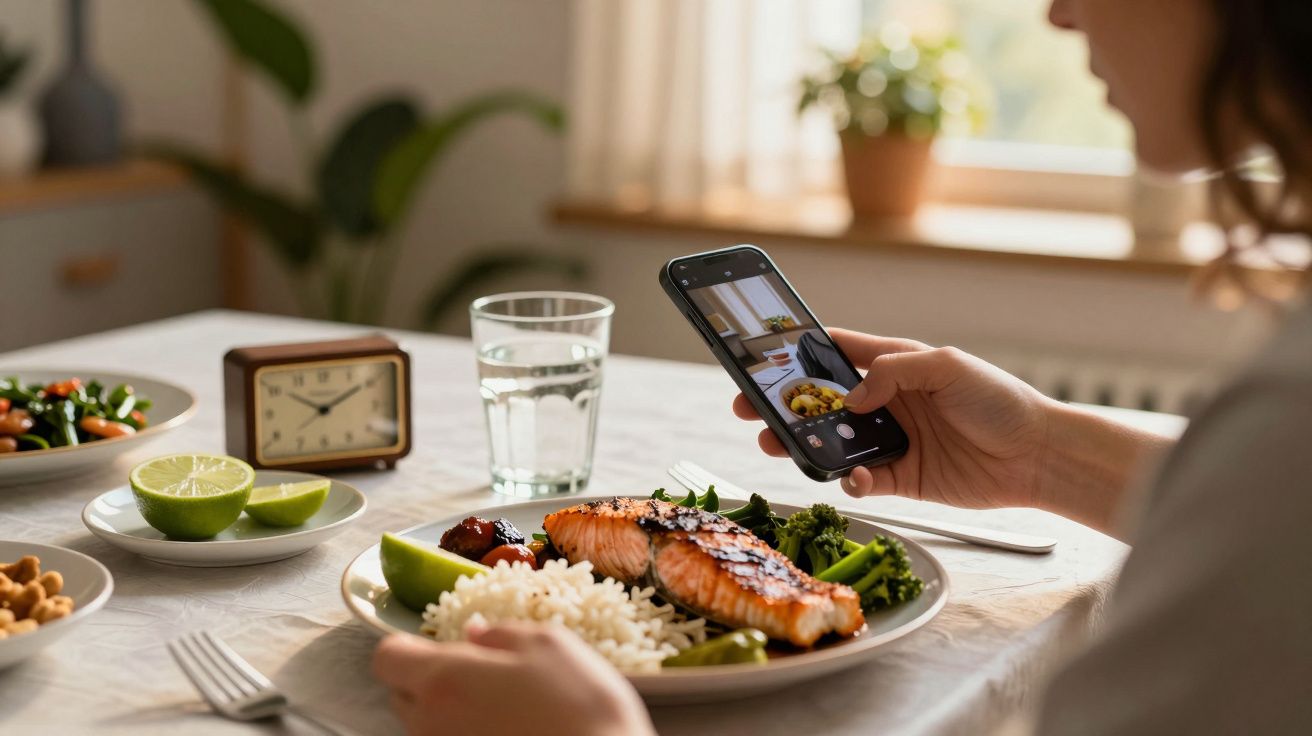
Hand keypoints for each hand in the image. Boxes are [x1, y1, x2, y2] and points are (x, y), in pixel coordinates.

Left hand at [372, 624, 654, 735]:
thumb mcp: (549, 645)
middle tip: (482, 672)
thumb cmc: (581, 705)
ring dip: (452, 709)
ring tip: (504, 704)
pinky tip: (511, 729)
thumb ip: (500, 634)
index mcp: (444, 679)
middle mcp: (431, 724)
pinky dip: (470, 732)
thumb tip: (473, 631)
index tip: (442, 643)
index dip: (408, 646)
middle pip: (403, 695)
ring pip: (428, 725)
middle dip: (431, 679)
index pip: (386, 658)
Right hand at [736, 329, 1053, 509]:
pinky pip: (859, 480)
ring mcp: (891, 441)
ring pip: (831, 442)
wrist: (1038, 455)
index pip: (836, 353)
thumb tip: (851, 398)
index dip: (799, 354)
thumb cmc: (1000, 400)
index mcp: (895, 366)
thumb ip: (893, 372)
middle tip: (750, 409)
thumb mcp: (946, 366)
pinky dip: (847, 480)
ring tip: (777, 444)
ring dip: (802, 444)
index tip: (764, 359)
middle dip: (783, 404)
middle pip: (821, 402)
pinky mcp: (900, 477)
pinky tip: (850, 477)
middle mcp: (887, 403)